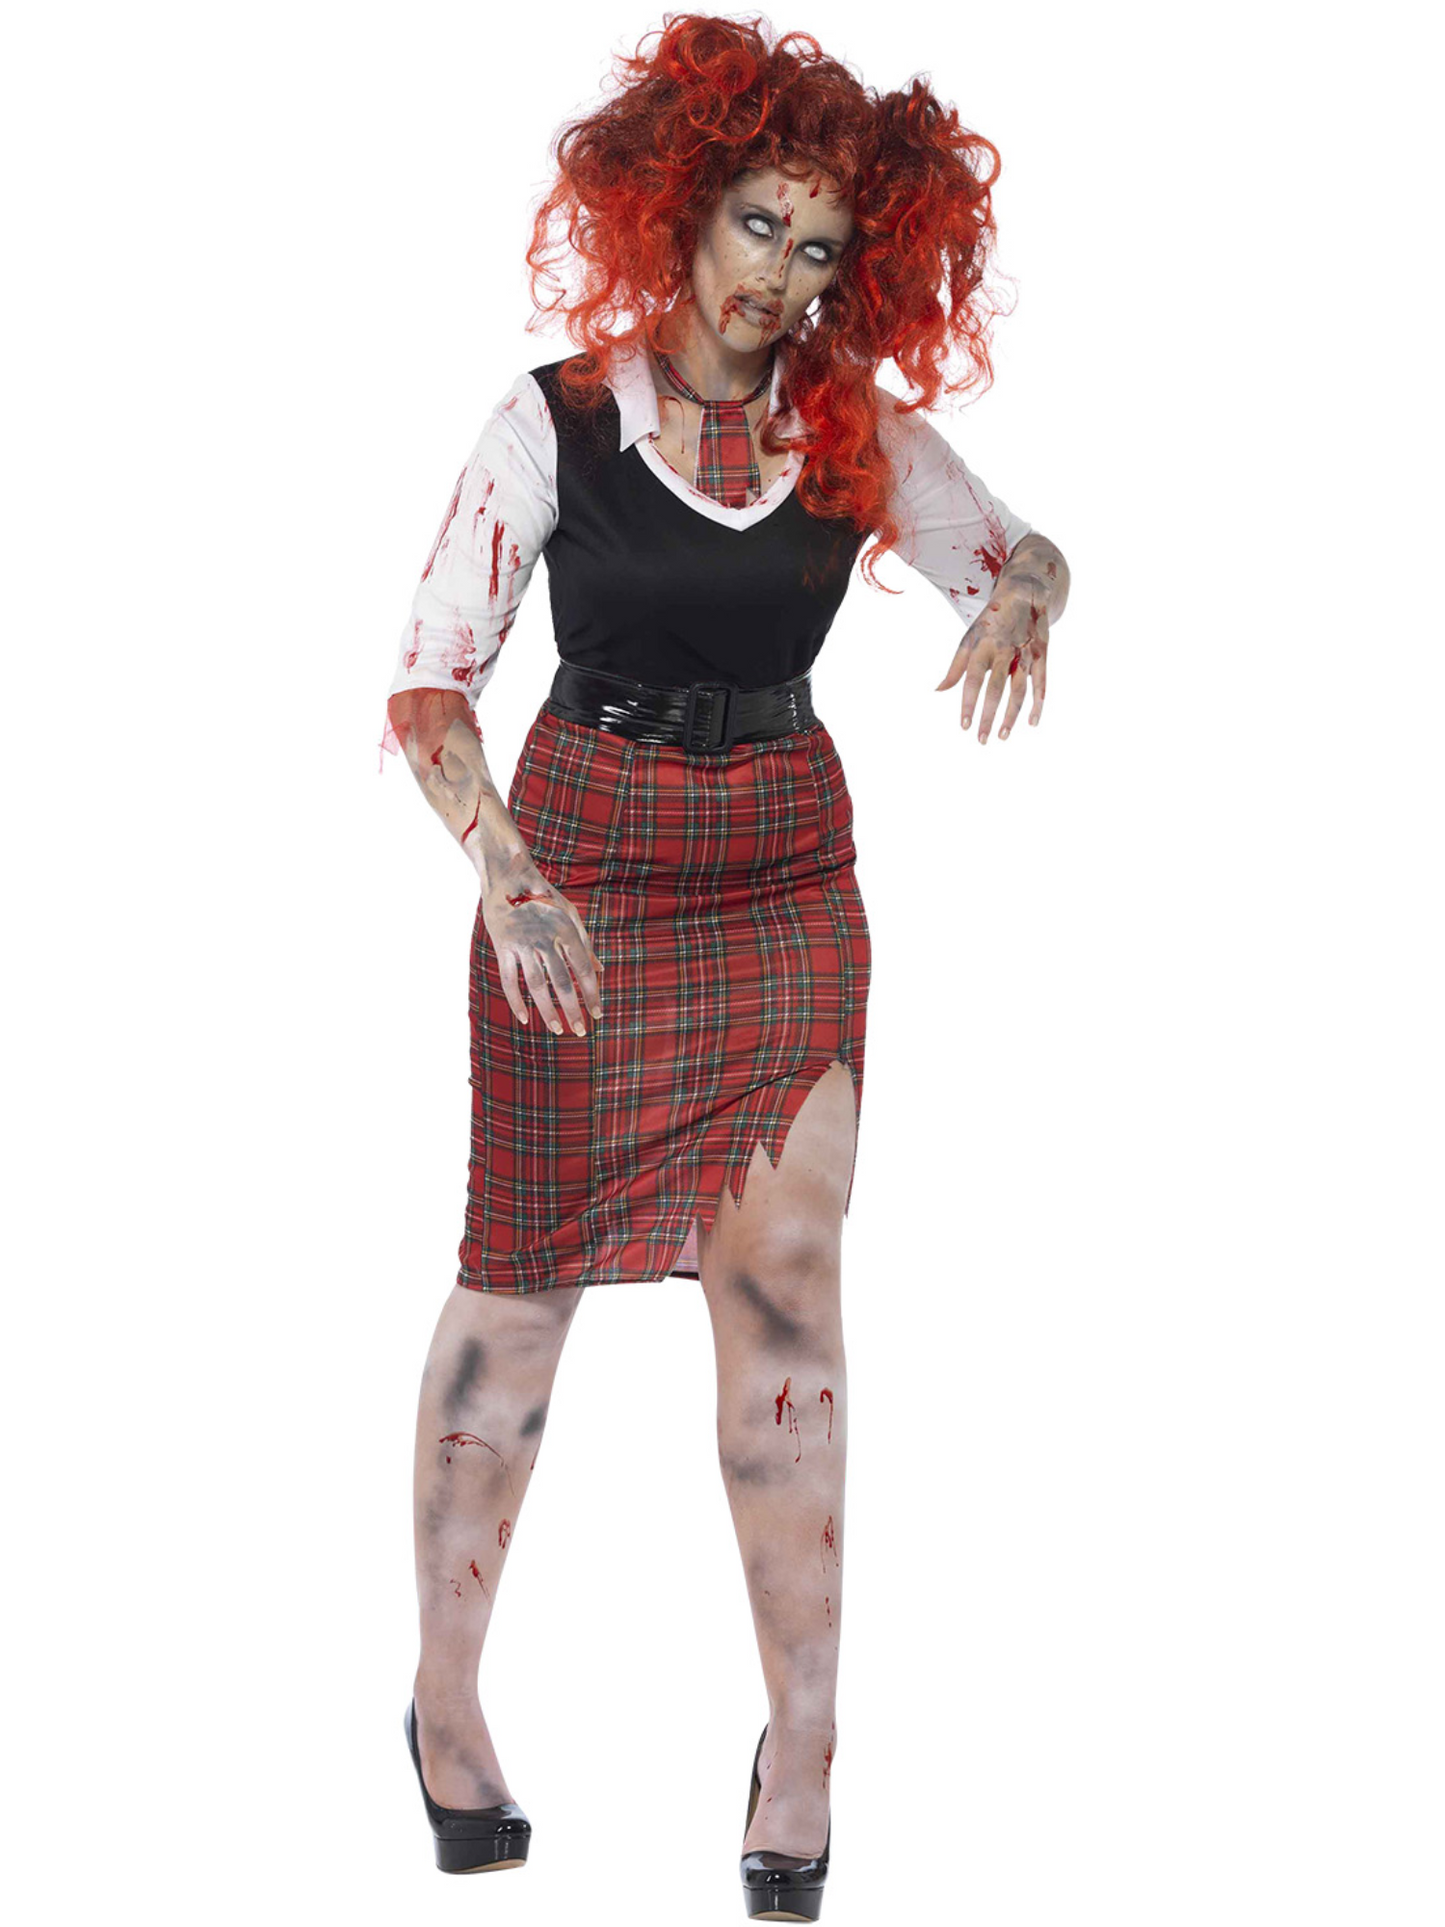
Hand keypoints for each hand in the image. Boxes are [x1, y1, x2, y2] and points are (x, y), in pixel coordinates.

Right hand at [482, 867, 603, 1037]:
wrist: (507, 876)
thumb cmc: (543, 896)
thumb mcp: (569, 913)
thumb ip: (585, 942)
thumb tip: (600, 971)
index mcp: (565, 928)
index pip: (583, 968)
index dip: (591, 993)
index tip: (598, 1014)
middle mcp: (545, 937)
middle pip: (561, 981)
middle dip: (573, 1008)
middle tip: (581, 1031)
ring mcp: (521, 943)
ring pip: (536, 985)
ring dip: (547, 1010)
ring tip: (558, 1029)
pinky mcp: (502, 946)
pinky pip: (509, 979)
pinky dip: (516, 1001)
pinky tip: (526, 1019)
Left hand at [935, 576, 1048, 742]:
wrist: (1024, 591)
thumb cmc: (991, 620)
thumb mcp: (969, 638)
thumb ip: (956, 667)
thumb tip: (939, 691)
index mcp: (982, 645)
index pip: (972, 679)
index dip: (968, 703)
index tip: (964, 726)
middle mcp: (1003, 649)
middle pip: (995, 688)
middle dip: (988, 716)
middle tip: (981, 740)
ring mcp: (1024, 652)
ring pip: (1018, 689)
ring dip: (1011, 715)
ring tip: (1003, 736)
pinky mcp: (1041, 654)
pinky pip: (1041, 682)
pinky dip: (1038, 702)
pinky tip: (1033, 722)